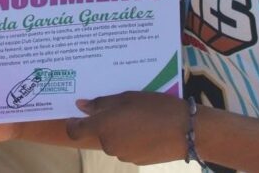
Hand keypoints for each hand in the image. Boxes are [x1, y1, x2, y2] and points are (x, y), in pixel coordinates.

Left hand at [64, 92, 187, 164]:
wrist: (186, 131)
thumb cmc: (155, 108)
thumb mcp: (127, 97)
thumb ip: (101, 103)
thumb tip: (81, 106)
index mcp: (103, 127)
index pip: (75, 131)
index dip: (72, 124)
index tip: (74, 116)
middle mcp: (109, 144)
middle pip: (98, 133)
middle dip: (105, 122)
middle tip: (121, 108)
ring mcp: (123, 155)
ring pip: (113, 141)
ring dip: (119, 131)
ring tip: (138, 117)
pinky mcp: (136, 160)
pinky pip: (126, 148)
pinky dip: (131, 139)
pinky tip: (146, 129)